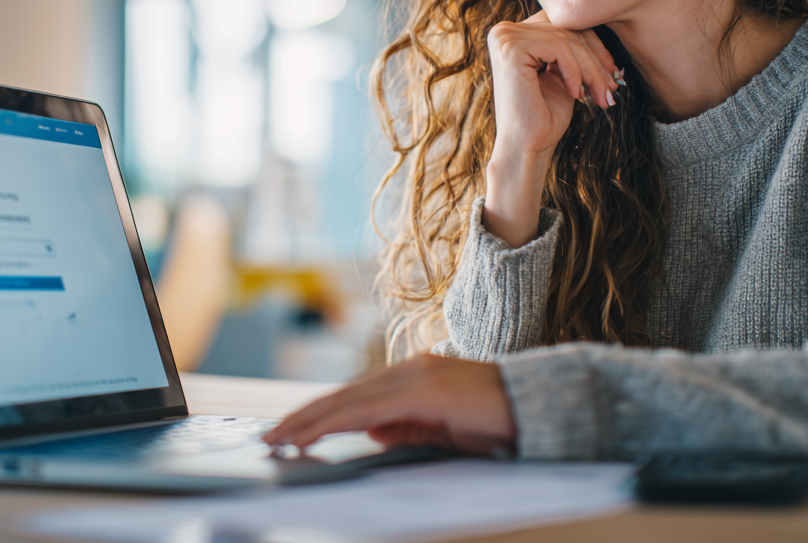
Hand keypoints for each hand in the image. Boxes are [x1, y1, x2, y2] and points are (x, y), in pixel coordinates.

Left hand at [261, 355, 516, 455]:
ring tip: (280, 438)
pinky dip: (336, 422)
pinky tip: (314, 435)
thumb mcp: (442, 428)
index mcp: (413, 377)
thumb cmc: (496, 420)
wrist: (537, 405)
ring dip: (310, 421)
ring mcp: (416, 376)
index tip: (290, 429)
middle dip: (303, 417)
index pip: (355, 396)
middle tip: (269, 436)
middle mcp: (409, 370)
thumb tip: (370, 432)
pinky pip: (369, 409)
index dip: (319, 412)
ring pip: (349, 400)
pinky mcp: (424, 390)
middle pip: (344, 395)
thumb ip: (407, 427)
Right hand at [485, 11, 619, 245]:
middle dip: (596, 58)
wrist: (527, 147)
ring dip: (591, 69)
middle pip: (566, 28)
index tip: (612, 72)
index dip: (593, 45)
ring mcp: (505, 38)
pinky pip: (560, 48)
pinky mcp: (511, 49)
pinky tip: (576, 94)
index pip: (563, 23)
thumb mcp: (563, 74)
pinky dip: (576, 72)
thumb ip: (573, 48)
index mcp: (513, 34)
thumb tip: (607, 25)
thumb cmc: (544, 116)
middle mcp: (504, 31)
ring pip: (567, 39)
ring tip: (599, 95)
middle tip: (611, 87)